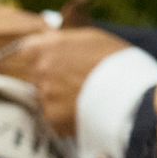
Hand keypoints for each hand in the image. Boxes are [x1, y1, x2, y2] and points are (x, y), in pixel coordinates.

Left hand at [5, 27, 127, 139]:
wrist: (130, 96)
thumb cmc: (117, 62)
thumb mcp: (92, 38)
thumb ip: (65, 40)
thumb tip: (51, 39)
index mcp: (46, 45)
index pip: (25, 50)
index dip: (38, 56)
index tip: (49, 61)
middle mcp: (40, 69)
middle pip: (36, 75)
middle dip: (52, 79)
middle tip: (76, 83)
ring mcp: (45, 95)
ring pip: (47, 98)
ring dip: (60, 100)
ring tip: (87, 99)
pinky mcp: (52, 119)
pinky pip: (56, 118)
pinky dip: (67, 118)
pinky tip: (87, 113)